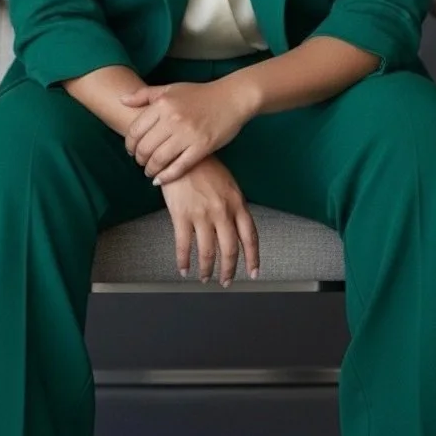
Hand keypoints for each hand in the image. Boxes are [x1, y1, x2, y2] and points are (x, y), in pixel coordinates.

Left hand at [120, 77, 254, 184]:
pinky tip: (161, 179)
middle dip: (139, 159)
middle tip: (140, 162)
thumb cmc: (199, 94)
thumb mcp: (171, 88)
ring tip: (150, 171)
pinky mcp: (202, 147)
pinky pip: (179, 167)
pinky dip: (167, 176)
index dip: (130, 144)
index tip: (131, 150)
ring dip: (150, 169)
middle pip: (145, 147)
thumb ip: (145, 94)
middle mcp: (173, 119)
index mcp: (163, 104)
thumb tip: (121, 100)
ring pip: (159, 159)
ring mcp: (187, 134)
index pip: (135, 130)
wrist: (232, 98)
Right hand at [159, 154, 259, 285]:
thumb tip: (236, 228)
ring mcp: (202, 214)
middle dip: (228, 270)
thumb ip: (234, 206)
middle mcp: (222, 211)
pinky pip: (184, 246)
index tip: (253, 272)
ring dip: (207, 270)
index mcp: (237, 202)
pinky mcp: (182, 215)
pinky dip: (184, 261)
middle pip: (230, 249)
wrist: (181, 154)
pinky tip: (184, 268)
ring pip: (208, 252)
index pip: (250, 236)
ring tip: (204, 277)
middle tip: (226, 281)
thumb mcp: (228, 183)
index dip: (252, 257)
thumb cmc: (204, 166)